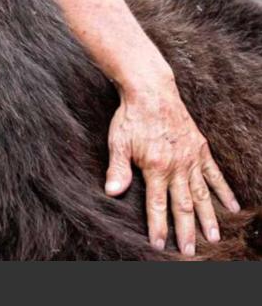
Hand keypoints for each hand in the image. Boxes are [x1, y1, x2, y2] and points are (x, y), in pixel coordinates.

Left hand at [105, 74, 239, 255]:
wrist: (151, 91)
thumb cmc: (130, 117)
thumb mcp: (118, 143)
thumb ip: (117, 169)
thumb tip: (111, 193)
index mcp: (156, 167)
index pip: (158, 205)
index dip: (159, 227)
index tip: (160, 245)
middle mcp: (177, 166)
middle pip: (183, 205)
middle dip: (186, 231)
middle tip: (191, 252)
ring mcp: (192, 158)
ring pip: (202, 194)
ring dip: (208, 217)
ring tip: (213, 237)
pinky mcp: (200, 148)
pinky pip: (215, 174)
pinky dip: (223, 191)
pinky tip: (232, 206)